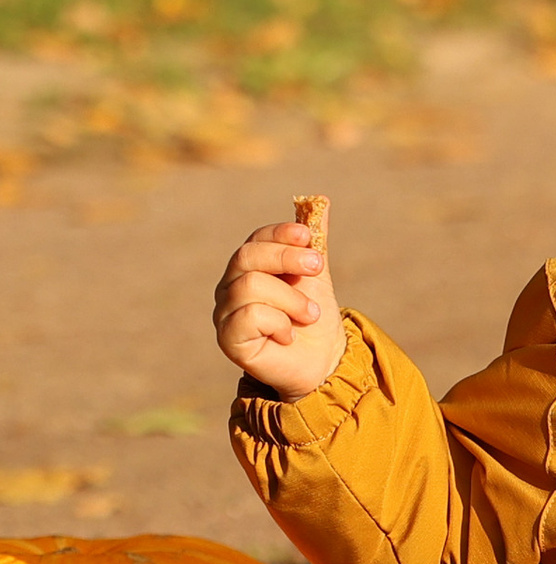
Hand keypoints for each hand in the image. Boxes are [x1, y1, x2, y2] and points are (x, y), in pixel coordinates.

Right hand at [212, 216, 345, 397]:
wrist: (323, 361)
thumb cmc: (314, 319)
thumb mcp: (316, 277)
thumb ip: (314, 244)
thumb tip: (321, 201)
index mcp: (248, 268)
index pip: (255, 239)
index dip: (281, 234)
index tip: (309, 237)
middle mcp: (229, 287)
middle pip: (247, 257)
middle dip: (288, 258)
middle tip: (318, 269)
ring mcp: (225, 313)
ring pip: (251, 286)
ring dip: (291, 299)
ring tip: (308, 315)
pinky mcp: (228, 340)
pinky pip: (249, 316)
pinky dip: (279, 323)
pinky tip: (288, 335)